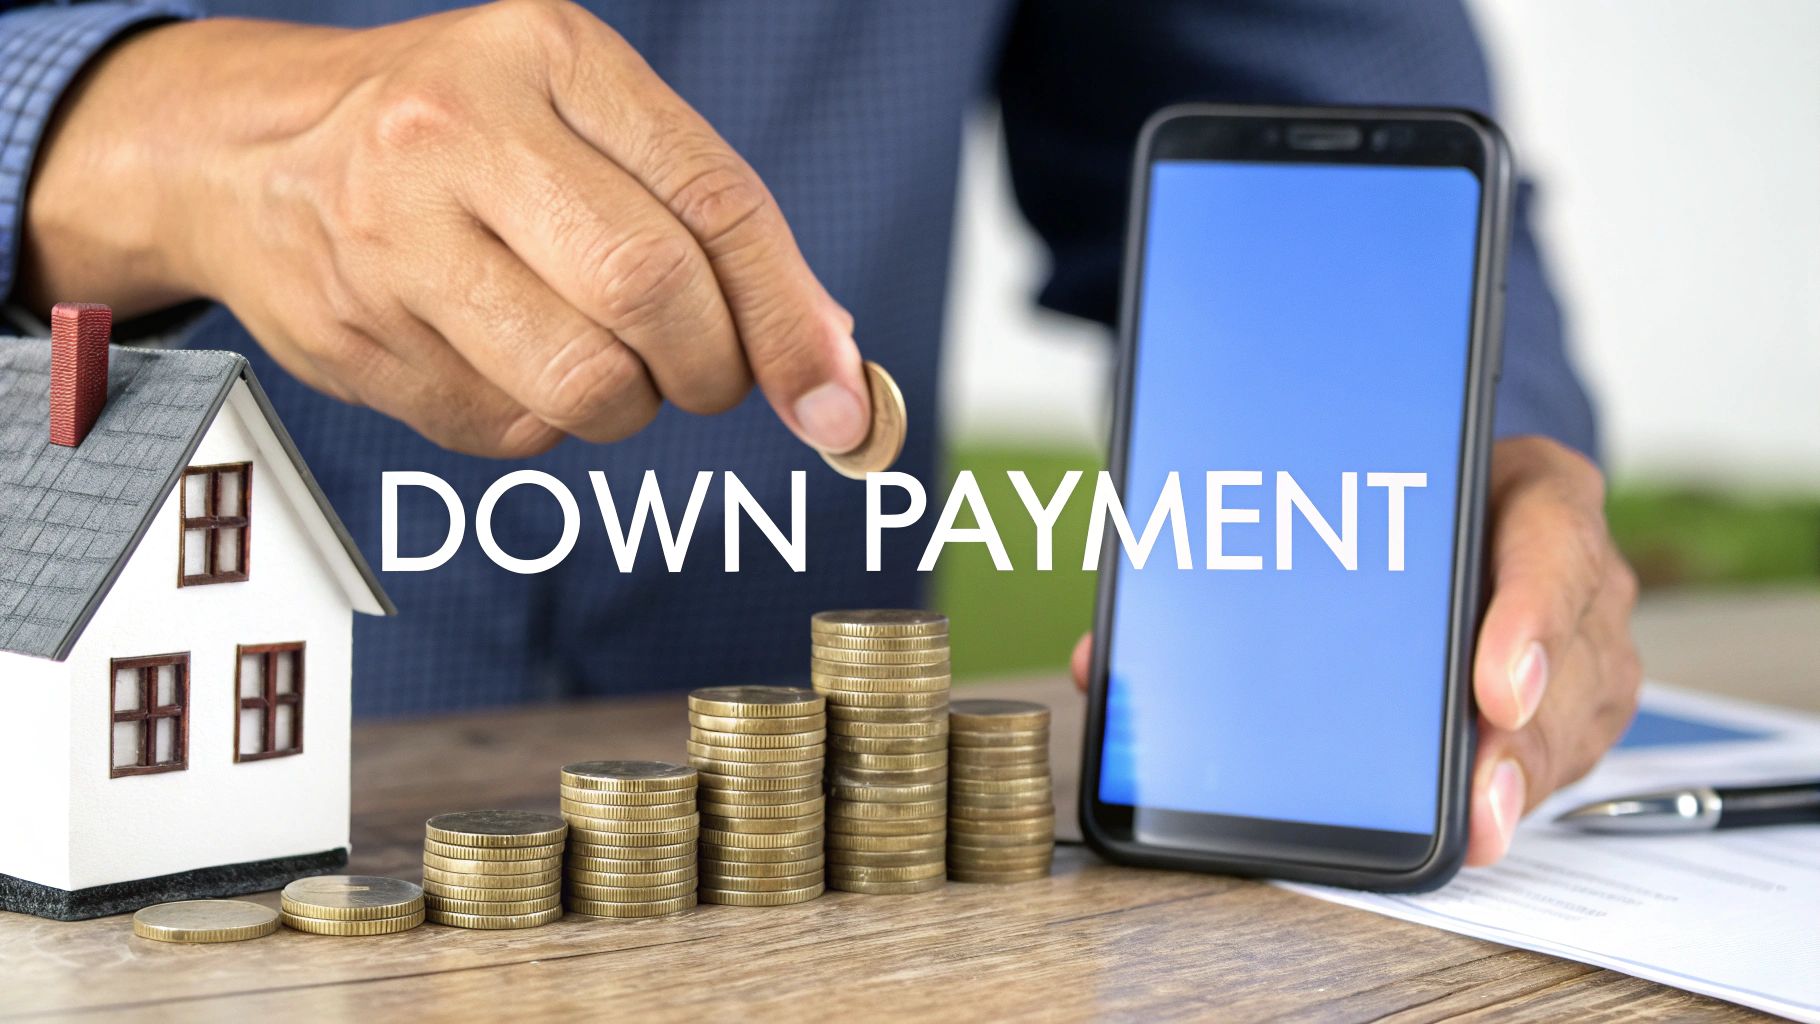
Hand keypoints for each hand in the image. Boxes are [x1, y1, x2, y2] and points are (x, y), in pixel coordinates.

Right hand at [21, 0, 867, 456]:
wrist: (249, 152)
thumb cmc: (455, 133)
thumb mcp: (580, 115)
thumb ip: (706, 217)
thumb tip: (830, 355)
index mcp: (546, 57)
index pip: (713, 200)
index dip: (791, 315)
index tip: (838, 401)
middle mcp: (459, 136)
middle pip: (651, 295)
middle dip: (712, 367)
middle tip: (706, 371)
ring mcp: (396, 243)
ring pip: (585, 386)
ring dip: (631, 404)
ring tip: (602, 357)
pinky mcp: (359, 341)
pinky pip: (511, 432)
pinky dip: (543, 421)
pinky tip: (505, 359)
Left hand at [1070, 435, 1641, 866]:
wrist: (1446, 471)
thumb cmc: (1388, 481)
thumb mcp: (1335, 476)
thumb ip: (1241, 545)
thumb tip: (1102, 658)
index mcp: (1524, 485)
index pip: (1550, 538)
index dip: (1529, 615)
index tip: (1493, 685)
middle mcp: (1568, 563)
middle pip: (1575, 653)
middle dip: (1525, 731)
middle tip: (1478, 790)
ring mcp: (1575, 635)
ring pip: (1576, 715)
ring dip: (1522, 775)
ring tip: (1474, 823)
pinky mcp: (1564, 692)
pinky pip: (1558, 745)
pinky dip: (1515, 784)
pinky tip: (1476, 821)